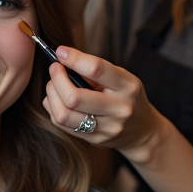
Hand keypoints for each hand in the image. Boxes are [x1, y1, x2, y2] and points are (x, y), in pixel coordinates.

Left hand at [41, 45, 161, 166]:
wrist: (141, 130)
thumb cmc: (125, 96)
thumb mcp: (120, 78)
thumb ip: (94, 70)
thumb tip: (63, 58)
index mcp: (127, 86)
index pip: (96, 70)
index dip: (74, 59)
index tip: (61, 52)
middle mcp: (118, 109)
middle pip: (74, 97)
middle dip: (57, 79)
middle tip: (54, 69)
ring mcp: (106, 128)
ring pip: (64, 115)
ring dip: (51, 95)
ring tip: (53, 85)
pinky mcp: (94, 139)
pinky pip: (63, 125)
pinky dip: (53, 108)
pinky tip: (57, 100)